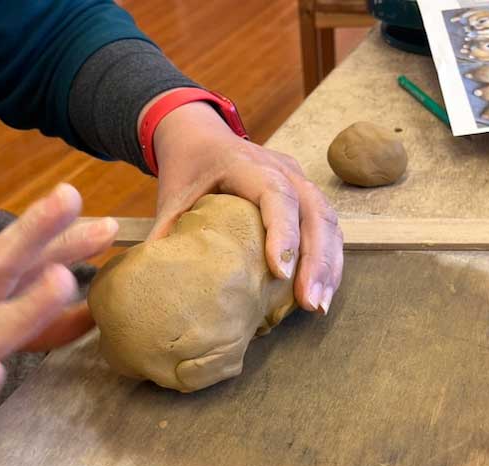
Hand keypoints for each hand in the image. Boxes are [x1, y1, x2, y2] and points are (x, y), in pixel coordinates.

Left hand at [147, 98, 343, 313]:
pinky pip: (328, 226)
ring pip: (328, 220)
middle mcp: (281, 167)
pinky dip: (329, 260)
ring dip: (328, 264)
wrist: (199, 137)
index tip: (280, 274)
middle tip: (309, 302)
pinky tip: (322, 291)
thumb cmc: (187, 169)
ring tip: (318, 305)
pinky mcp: (306, 194)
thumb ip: (167, 237)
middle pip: (313, 210)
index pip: (275, 194)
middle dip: (316, 259)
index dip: (282, 232)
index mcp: (244, 162)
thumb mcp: (170, 200)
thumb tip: (159, 287)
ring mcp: (299, 179)